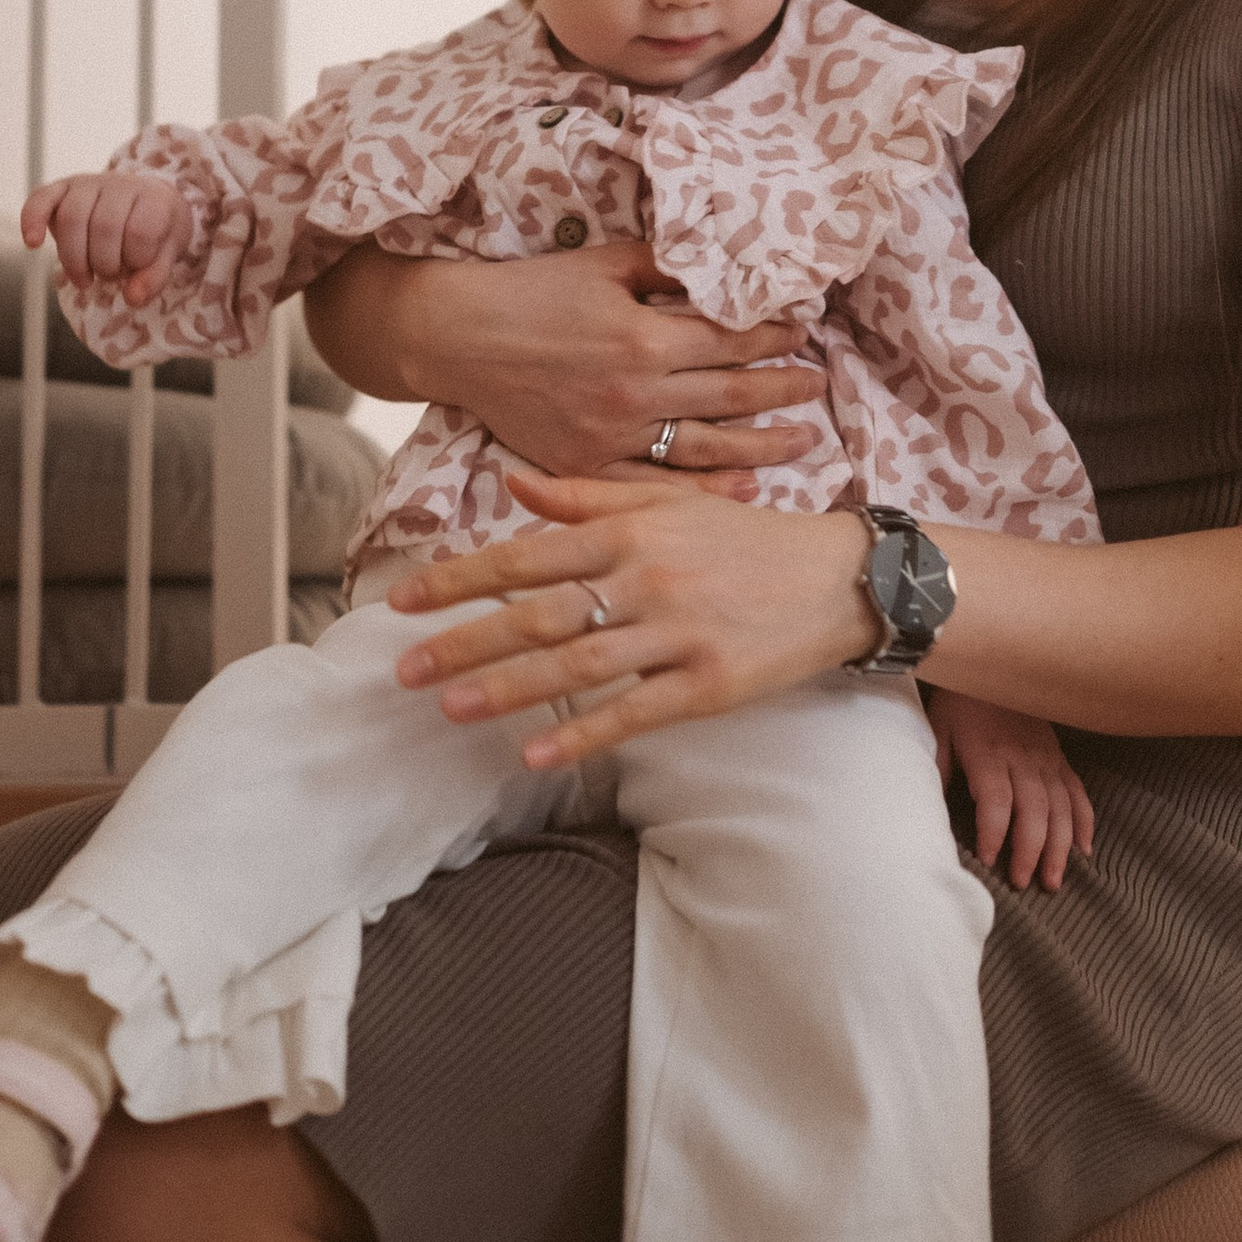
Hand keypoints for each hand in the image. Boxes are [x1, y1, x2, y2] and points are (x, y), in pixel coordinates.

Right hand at [24, 170, 186, 309]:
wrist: (143, 202)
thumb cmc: (155, 233)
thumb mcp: (165, 255)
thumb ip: (154, 277)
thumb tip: (132, 298)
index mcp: (153, 198)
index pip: (141, 231)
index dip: (136, 259)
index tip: (137, 267)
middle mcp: (120, 184)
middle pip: (104, 226)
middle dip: (104, 264)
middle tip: (109, 276)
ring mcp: (89, 183)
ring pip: (72, 217)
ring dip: (74, 259)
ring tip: (84, 280)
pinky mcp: (62, 188)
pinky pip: (41, 198)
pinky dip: (32, 219)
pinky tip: (32, 243)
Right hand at [304, 239, 830, 493]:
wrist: (457, 338)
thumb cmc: (531, 291)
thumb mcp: (604, 263)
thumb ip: (666, 265)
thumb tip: (724, 260)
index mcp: (644, 335)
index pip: (731, 339)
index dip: (774, 337)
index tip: (804, 333)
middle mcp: (635, 390)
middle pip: (731, 396)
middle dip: (783, 391)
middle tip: (819, 388)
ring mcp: (611, 434)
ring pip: (706, 447)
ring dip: (762, 446)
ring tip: (803, 441)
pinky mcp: (586, 465)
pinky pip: (655, 485)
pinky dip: (703, 490)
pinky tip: (742, 489)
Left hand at [389, 468, 879, 767]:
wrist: (838, 578)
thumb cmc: (744, 540)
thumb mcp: (668, 504)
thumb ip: (586, 498)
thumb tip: (512, 486)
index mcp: (632, 532)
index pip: (527, 555)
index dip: (461, 579)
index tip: (403, 601)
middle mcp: (648, 579)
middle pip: (540, 614)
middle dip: (466, 641)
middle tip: (404, 671)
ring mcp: (678, 634)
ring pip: (578, 666)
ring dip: (509, 690)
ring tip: (452, 709)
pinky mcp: (708, 684)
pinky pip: (634, 713)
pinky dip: (583, 735)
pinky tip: (536, 755)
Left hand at [931, 691, 1094, 891]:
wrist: (993, 661)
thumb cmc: (960, 701)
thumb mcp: (938, 729)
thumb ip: (936, 769)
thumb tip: (923, 810)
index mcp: (989, 753)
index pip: (996, 801)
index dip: (994, 832)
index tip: (989, 860)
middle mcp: (1023, 758)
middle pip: (1034, 809)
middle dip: (1031, 850)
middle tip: (1023, 882)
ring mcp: (1045, 758)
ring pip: (1060, 806)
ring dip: (1059, 845)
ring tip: (1053, 880)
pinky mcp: (1058, 756)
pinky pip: (1077, 791)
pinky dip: (1084, 821)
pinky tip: (1083, 850)